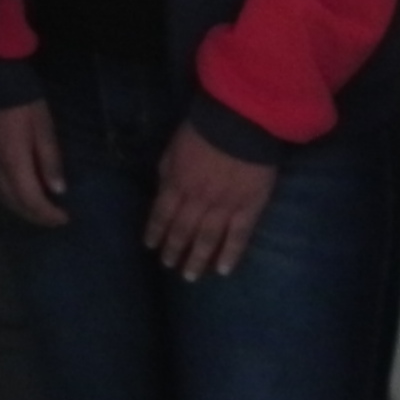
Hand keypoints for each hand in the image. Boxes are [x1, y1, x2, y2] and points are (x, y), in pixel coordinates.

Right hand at [0, 100, 68, 227]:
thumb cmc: (22, 101)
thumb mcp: (43, 127)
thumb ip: (50, 160)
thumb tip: (58, 190)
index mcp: (14, 163)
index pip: (32, 200)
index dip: (48, 214)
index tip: (65, 218)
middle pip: (15, 204)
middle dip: (36, 216)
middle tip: (54, 219)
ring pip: (1, 199)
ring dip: (20, 210)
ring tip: (38, 212)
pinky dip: (6, 200)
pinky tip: (15, 197)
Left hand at [147, 123, 277, 280]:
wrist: (240, 123)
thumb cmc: (203, 130)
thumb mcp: (173, 148)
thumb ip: (168, 173)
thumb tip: (163, 192)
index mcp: (176, 184)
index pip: (161, 215)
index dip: (155, 232)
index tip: (151, 246)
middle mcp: (197, 201)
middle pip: (182, 231)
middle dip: (173, 250)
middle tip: (169, 265)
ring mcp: (224, 207)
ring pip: (207, 240)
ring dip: (197, 259)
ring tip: (189, 276)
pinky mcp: (249, 208)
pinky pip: (238, 237)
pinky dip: (230, 255)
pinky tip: (222, 270)